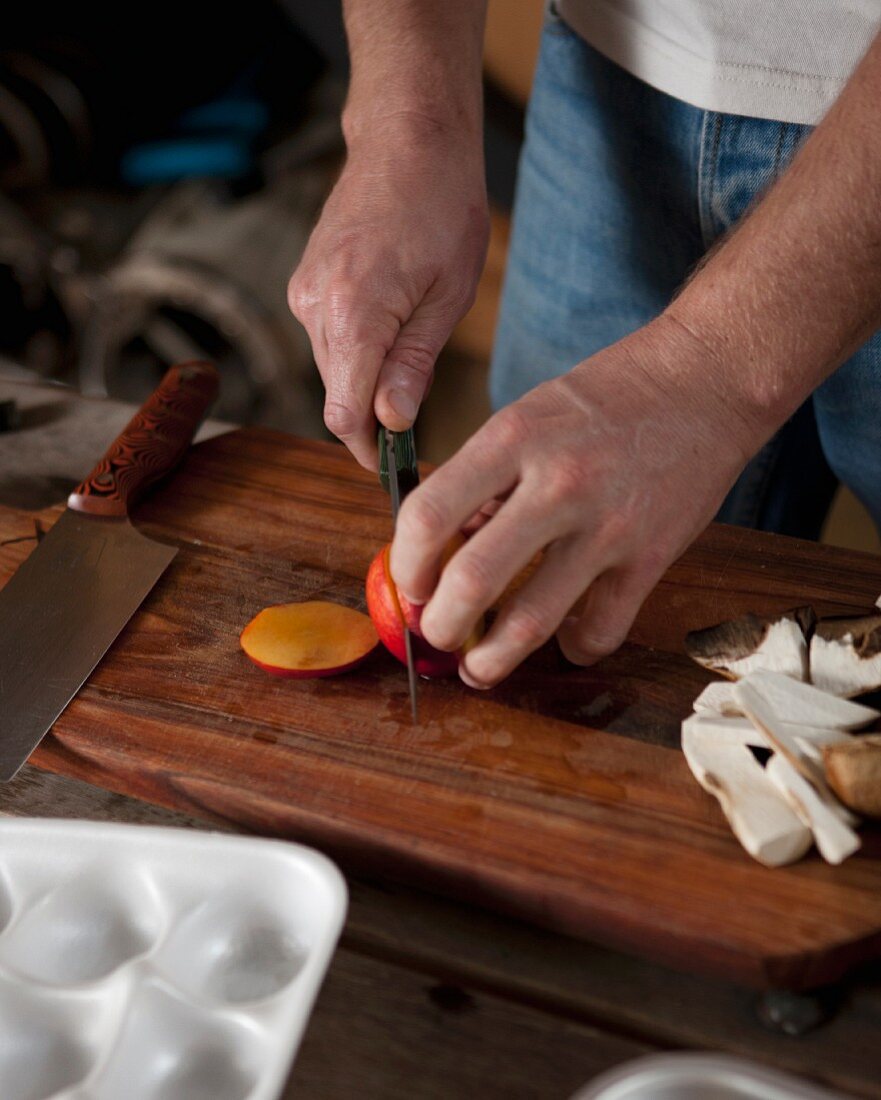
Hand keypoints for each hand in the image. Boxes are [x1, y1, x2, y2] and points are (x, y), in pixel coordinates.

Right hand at [288, 125, 488, 468]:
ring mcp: (304, 294)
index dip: (369, 449)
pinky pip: (329, 340)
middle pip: (336, 395)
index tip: (395, 467)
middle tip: (419, 427)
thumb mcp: (446, 296)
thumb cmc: (441, 209)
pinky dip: (357, 353)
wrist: (406, 140)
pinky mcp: (305, 284)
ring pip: (332, 369)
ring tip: (412, 369)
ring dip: (366, 384)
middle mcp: (314, 307)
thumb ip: (413, 365)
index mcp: (353, 313)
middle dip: (372, 420)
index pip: (345, 412)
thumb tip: (392, 422)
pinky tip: (391, 333)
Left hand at [389, 316, 762, 686]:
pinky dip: (575, 649)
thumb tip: (448, 547)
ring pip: (531, 621)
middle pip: (472, 580)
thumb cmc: (606, 397)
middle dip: (440, 624)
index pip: (430, 514)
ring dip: (491, 660)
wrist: (705, 383)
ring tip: (477, 669)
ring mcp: (607, 525)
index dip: (406, 564)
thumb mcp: (528, 415)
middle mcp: (557, 483)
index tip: (408, 583)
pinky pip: (600, 631)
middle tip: (435, 632)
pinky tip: (564, 641)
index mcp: (513, 438)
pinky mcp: (651, 558)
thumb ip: (485, 479)